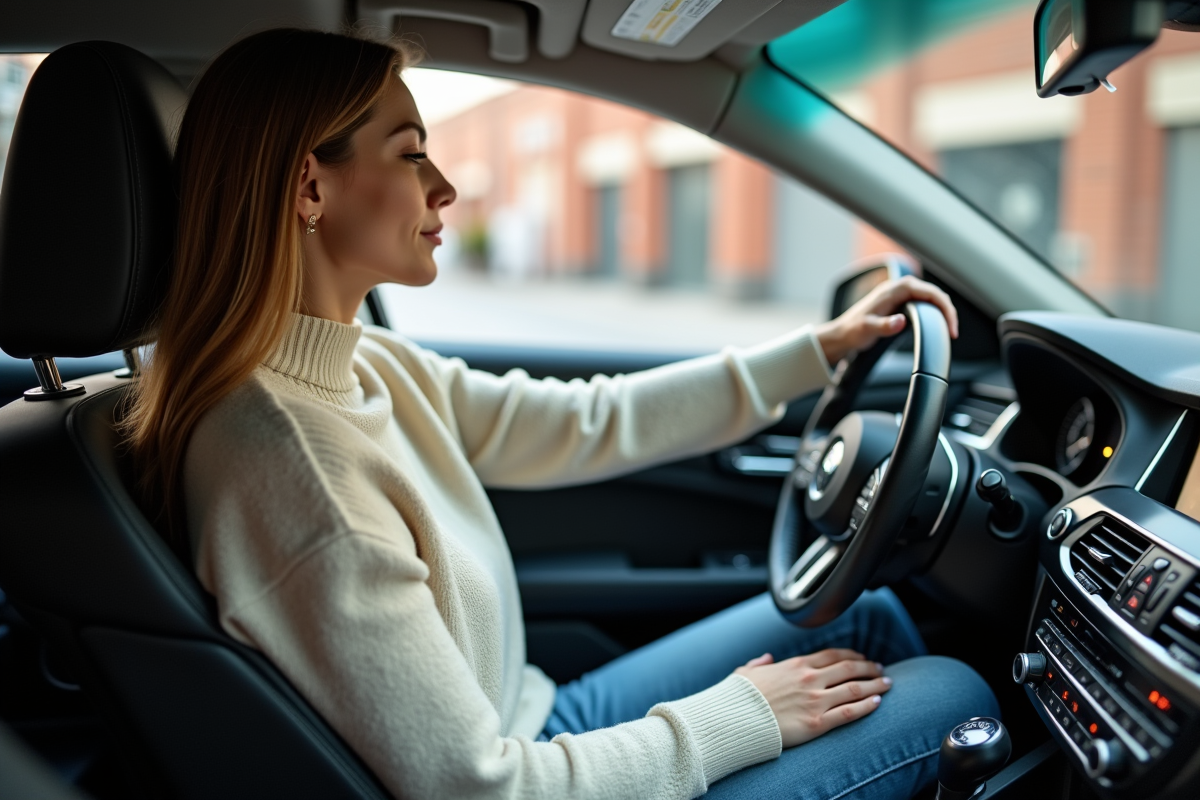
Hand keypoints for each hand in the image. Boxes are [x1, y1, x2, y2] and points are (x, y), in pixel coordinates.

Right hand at [734, 649, 892, 748]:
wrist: (734, 720)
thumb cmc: (737, 697)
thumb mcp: (745, 672)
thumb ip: (759, 664)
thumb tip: (766, 658)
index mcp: (795, 665)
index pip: (832, 655)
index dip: (851, 655)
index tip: (862, 657)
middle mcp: (809, 679)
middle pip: (849, 669)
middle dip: (869, 667)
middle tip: (880, 669)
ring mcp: (815, 701)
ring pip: (855, 689)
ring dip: (875, 685)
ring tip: (887, 684)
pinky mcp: (817, 723)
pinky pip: (849, 712)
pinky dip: (866, 706)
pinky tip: (877, 703)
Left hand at [815, 276, 958, 365]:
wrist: (841, 334)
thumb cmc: (852, 331)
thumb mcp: (867, 330)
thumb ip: (884, 326)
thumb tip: (901, 321)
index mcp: (894, 289)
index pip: (929, 292)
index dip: (944, 308)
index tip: (951, 326)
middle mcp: (898, 288)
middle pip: (933, 293)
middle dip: (947, 310)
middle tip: (953, 332)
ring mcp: (899, 295)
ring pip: (930, 298)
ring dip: (942, 312)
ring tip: (949, 330)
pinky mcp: (900, 303)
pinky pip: (923, 304)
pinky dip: (934, 313)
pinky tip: (937, 325)